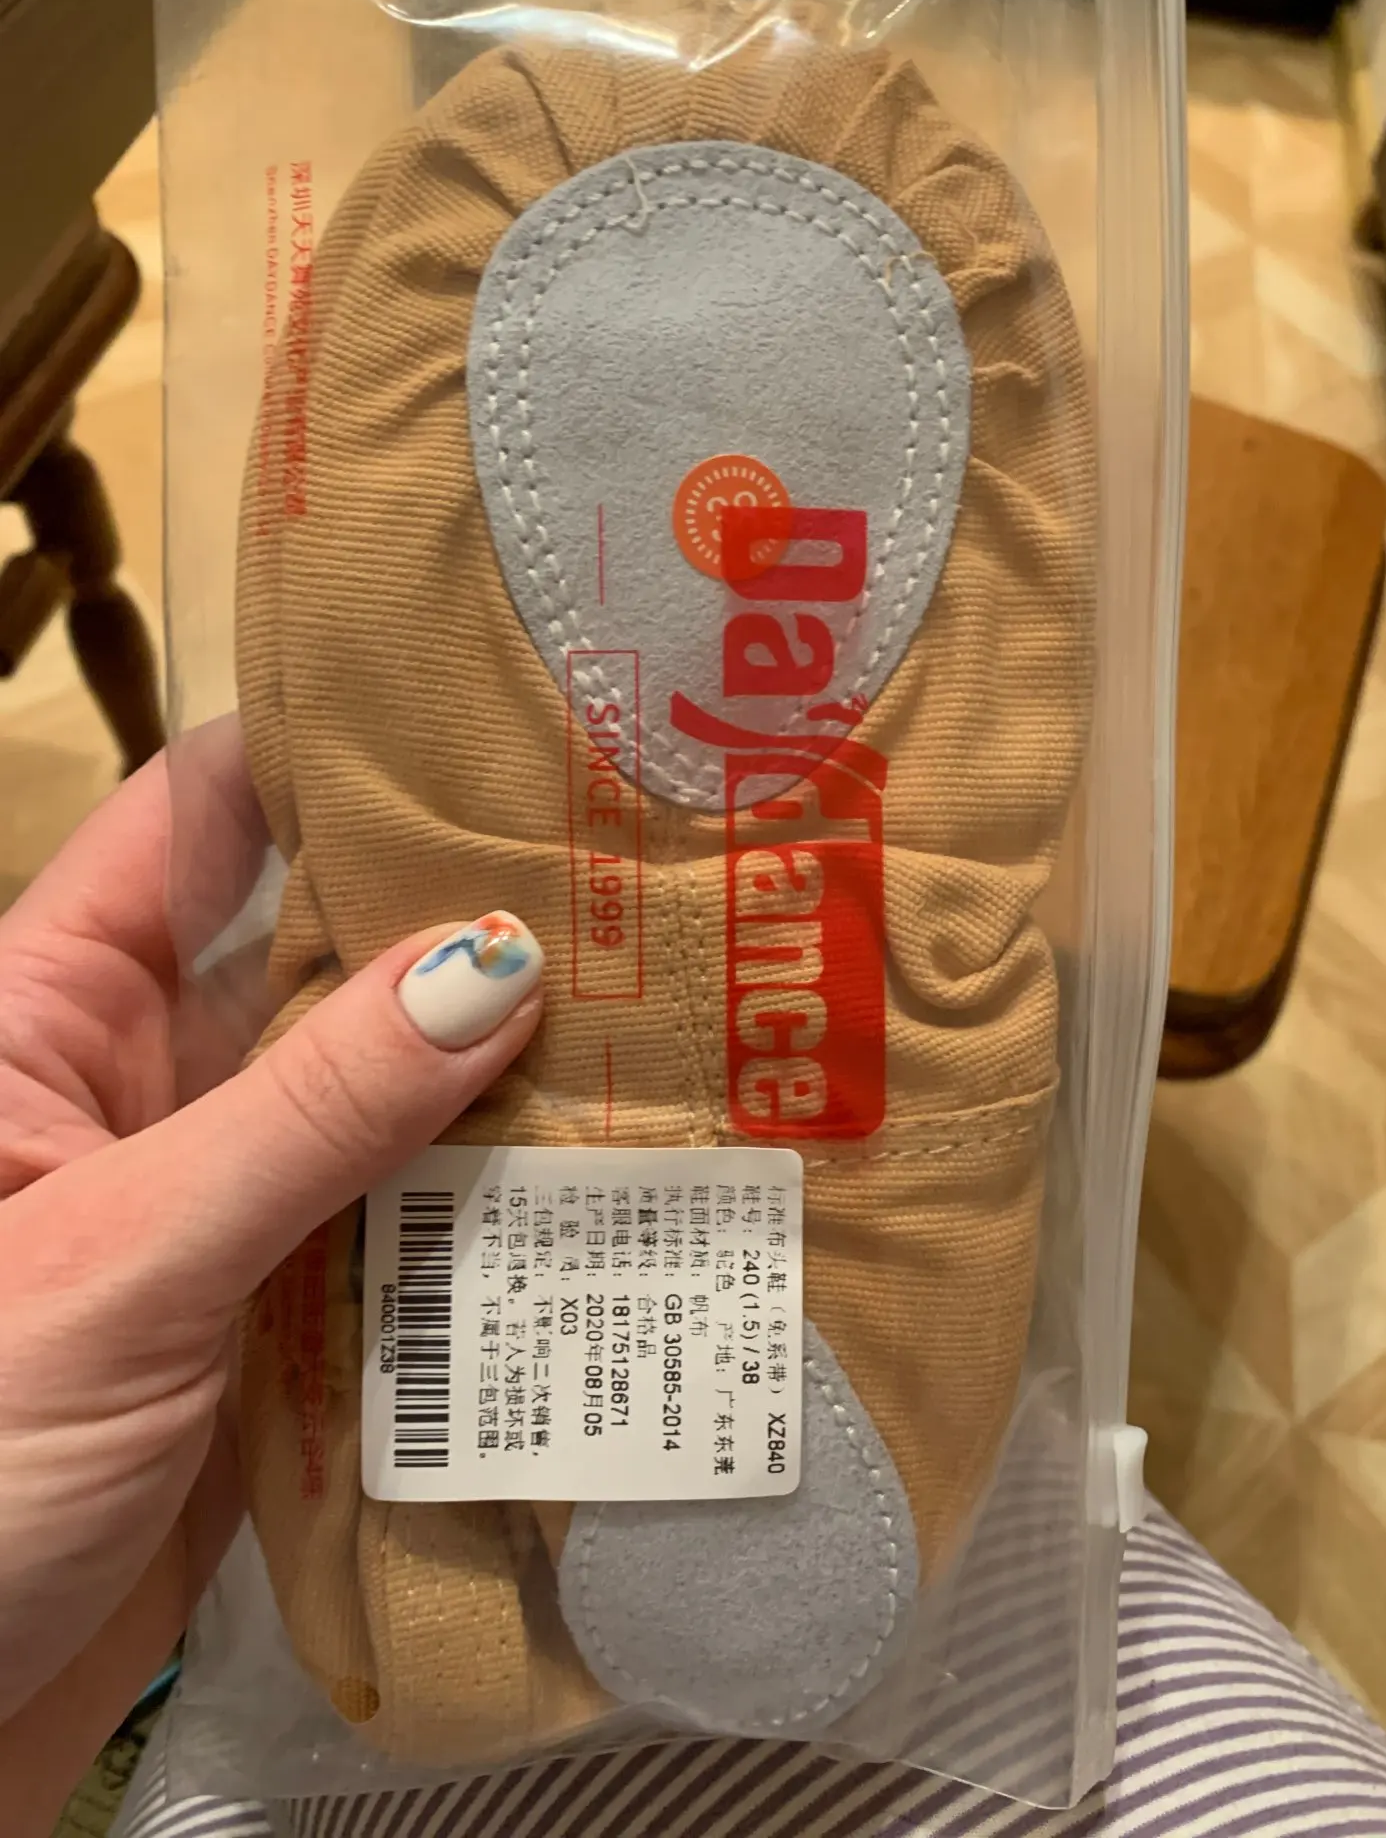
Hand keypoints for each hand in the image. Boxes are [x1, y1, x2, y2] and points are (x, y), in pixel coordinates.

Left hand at [0, 720, 542, 1833]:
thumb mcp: (118, 1258)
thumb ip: (307, 1114)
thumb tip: (497, 962)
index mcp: (48, 1013)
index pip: (200, 824)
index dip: (333, 754)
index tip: (494, 714)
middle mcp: (141, 1086)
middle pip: (320, 959)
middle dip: (461, 920)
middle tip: (643, 874)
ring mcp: (217, 1205)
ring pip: (379, 1100)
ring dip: (498, 1076)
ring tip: (673, 1012)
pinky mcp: (277, 1320)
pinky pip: (397, 1231)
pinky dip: (491, 1212)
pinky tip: (616, 1177)